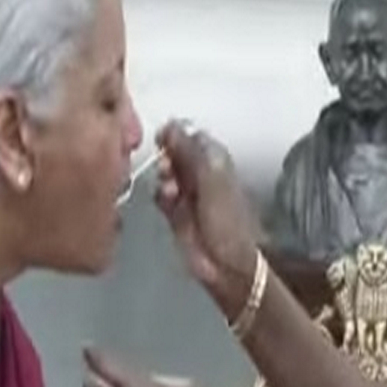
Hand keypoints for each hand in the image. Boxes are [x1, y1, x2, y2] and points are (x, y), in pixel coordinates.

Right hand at [151, 120, 262, 316]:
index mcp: (216, 159)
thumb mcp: (210, 176)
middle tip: (166, 167)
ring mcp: (187, 193)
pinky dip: (160, 194)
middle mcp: (201, 173)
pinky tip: (166, 200)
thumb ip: (189, 150)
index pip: (191, 135)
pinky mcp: (175, 213)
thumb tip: (171, 125)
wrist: (227, 262)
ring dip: (163, 177)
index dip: (176, 135)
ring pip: (165, 173)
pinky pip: (160, 195)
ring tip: (169, 188)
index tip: (163, 139)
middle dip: (166, 156)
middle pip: (174, 153)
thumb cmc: (226, 218)